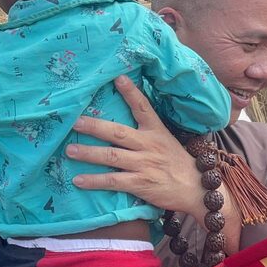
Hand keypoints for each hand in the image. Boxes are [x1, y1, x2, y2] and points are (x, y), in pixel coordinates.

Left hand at [67, 76, 203, 214]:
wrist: (197, 189)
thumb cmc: (177, 163)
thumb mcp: (166, 140)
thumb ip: (147, 130)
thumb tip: (122, 119)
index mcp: (156, 131)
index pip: (143, 107)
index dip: (131, 92)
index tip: (118, 77)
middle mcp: (149, 145)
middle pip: (118, 132)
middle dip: (95, 126)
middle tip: (74, 121)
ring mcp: (144, 165)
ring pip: (112, 156)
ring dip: (89, 153)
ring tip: (69, 150)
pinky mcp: (141, 184)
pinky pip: (114, 181)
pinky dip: (95, 181)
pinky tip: (78, 180)